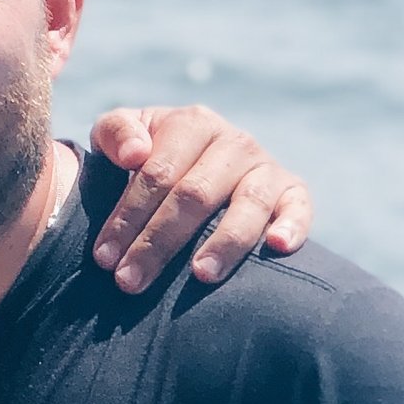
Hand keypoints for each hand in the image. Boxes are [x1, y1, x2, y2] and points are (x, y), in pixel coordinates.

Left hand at [86, 105, 312, 291]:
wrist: (197, 156)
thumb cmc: (148, 153)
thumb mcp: (119, 136)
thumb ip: (115, 134)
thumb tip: (136, 154)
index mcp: (191, 123)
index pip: (156, 173)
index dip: (128, 216)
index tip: (104, 257)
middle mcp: (233, 141)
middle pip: (195, 195)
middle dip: (159, 243)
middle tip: (131, 280)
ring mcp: (266, 166)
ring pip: (248, 205)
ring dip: (224, 243)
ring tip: (200, 275)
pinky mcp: (294, 191)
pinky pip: (299, 208)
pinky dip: (293, 226)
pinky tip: (277, 247)